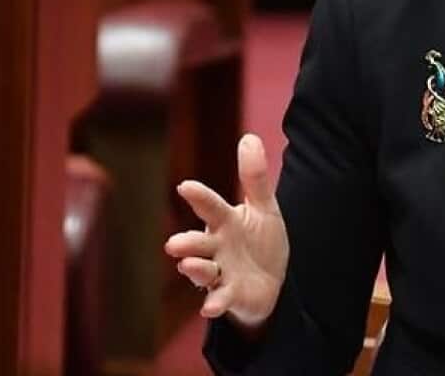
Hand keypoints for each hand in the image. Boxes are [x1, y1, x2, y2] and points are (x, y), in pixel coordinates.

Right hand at [164, 133, 289, 328]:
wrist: (270, 280)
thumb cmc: (259, 241)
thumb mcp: (263, 208)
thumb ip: (254, 177)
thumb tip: (249, 137)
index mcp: (225, 222)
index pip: (211, 207)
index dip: (200, 197)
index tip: (186, 186)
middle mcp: (217, 247)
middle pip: (199, 243)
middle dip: (187, 242)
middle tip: (173, 243)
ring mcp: (221, 272)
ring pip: (203, 271)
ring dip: (195, 269)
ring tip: (188, 264)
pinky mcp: (230, 295)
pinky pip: (220, 299)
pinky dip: (214, 303)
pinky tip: (209, 307)